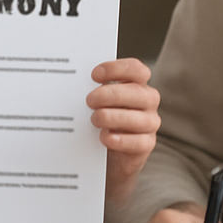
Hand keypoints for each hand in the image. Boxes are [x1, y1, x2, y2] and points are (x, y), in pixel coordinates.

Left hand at [87, 58, 160, 204]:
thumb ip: (94, 90)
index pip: (136, 69)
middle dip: (110, 94)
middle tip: (89, 100)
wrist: (109, 153)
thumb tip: (72, 85)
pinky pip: (138, 142)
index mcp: (137, 84)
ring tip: (94, 119)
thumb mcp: (100, 101)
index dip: (116, 69)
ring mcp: (150, 123)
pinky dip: (120, 140)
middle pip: (136, 92)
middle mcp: (148, 101)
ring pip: (139, 118)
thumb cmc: (104, 118)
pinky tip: (105, 138)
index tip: (94, 75)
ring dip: (113, 117)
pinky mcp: (146, 144)